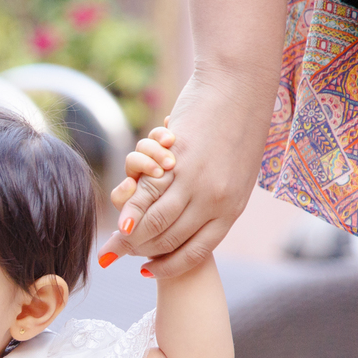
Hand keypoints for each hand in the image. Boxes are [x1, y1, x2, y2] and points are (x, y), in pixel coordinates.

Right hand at [97, 68, 275, 276]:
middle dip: (141, 251)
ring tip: (116, 236)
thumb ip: (219, 201)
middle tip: (118, 253)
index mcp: (232, 209)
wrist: (241, 87)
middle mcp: (215, 202)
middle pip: (169, 239)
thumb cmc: (240, 129)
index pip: (195, 251)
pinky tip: (121, 206)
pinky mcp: (178, 162)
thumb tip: (204, 220)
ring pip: (154, 220)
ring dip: (130, 231)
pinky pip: (146, 191)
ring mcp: (197, 182)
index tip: (147, 270)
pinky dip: (130, 203)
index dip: (169, 265)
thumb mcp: (238, 176)